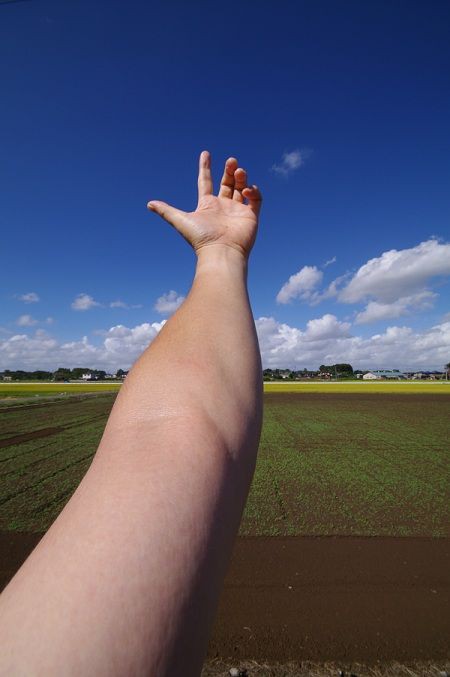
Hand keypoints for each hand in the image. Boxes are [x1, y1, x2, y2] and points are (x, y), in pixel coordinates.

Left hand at [147, 151, 261, 258]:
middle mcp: (222, 206)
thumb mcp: (180, 220)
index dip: (205, 167)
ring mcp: (237, 210)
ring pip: (241, 187)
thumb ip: (166, 211)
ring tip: (239, 171)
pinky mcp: (251, 216)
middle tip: (231, 161)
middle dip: (229, 170)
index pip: (206, 182)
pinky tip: (246, 190)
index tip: (205, 153)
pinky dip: (253, 191)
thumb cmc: (201, 237)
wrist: (221, 252)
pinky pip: (256, 199)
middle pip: (227, 182)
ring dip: (241, 177)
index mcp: (207, 205)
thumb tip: (149, 204)